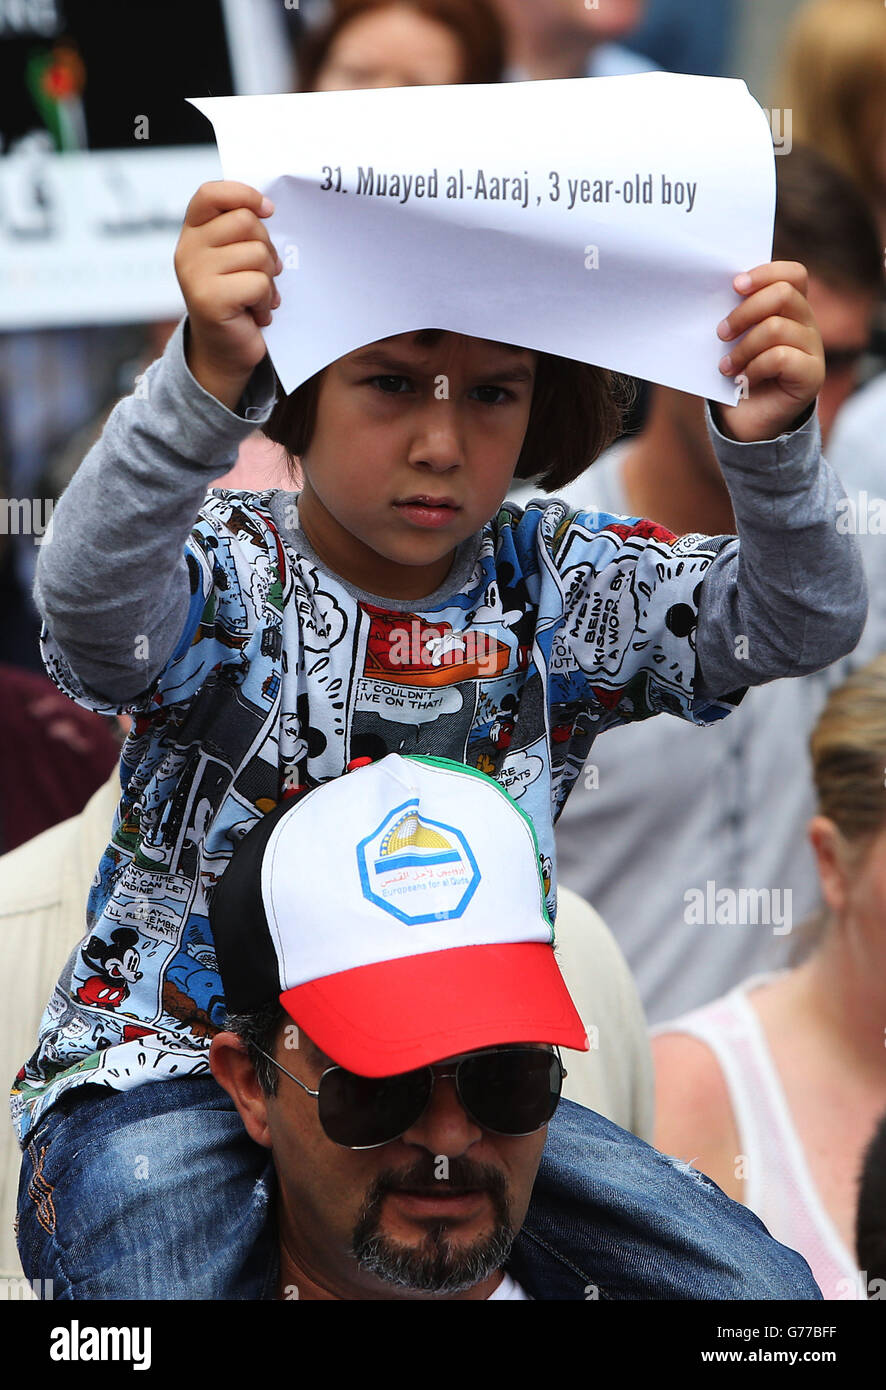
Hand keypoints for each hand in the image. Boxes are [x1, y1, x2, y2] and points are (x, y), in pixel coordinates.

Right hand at [174, 180, 282, 409]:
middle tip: (264, 272)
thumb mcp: (236, 257)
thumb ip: (242, 231)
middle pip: (245, 221)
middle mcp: (188, 250)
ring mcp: (195, 274)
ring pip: (256, 254)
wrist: (225, 351)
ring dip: (269, 279)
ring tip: (257, 297)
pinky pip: (259, 284)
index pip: (211, 193)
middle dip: (266, 247)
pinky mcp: (210, 299)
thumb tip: (265, 208)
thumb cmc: (237, 299)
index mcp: (193, 233)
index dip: (243, 194)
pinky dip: (266, 301)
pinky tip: (256, 314)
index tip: (267, 210)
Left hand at [712, 262, 823, 442]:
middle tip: (721, 334)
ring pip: (776, 328)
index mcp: (791, 309)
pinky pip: (779, 357)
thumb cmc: (736, 376)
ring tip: (726, 367)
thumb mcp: (732, 342)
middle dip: (745, 312)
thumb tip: (711, 294)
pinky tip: (743, 382)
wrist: (745, 423)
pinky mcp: (812, 374)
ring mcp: (813, 349)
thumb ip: (733, 317)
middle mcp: (807, 325)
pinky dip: (753, 369)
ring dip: (743, 348)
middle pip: (783, 294)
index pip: (792, 274)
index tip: (734, 286)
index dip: (765, 273)